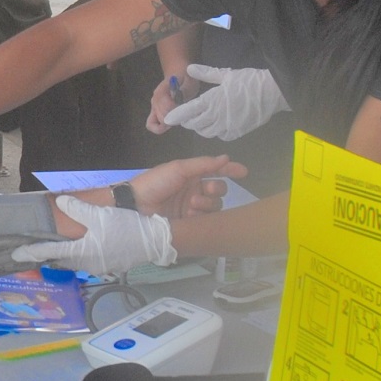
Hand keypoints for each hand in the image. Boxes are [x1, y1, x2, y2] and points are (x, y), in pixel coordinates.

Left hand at [14, 196, 176, 277]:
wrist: (153, 241)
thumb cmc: (125, 228)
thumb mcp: (100, 216)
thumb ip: (77, 209)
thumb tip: (60, 202)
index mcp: (80, 251)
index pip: (49, 252)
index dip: (32, 251)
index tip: (16, 253)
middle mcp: (86, 262)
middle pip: (60, 259)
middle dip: (46, 255)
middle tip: (31, 250)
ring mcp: (97, 266)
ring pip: (73, 261)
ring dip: (61, 255)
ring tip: (50, 250)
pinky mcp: (107, 264)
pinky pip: (85, 261)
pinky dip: (76, 255)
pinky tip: (77, 249)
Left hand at [125, 154, 245, 218]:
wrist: (137, 206)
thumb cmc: (156, 182)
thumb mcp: (179, 169)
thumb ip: (204, 164)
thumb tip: (226, 157)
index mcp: (192, 174)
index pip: (217, 171)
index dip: (231, 170)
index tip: (244, 172)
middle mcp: (195, 189)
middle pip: (219, 190)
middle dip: (216, 189)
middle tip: (203, 191)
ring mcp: (192, 207)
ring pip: (215, 206)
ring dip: (207, 204)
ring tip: (192, 205)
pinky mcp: (190, 222)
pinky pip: (206, 220)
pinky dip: (202, 216)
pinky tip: (191, 215)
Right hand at [145, 74, 183, 134]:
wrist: (178, 73)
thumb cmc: (186, 78)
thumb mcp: (190, 82)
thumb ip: (184, 92)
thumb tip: (178, 104)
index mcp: (162, 91)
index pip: (166, 107)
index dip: (176, 111)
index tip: (184, 109)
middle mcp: (155, 99)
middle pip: (162, 117)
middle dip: (174, 118)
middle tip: (183, 113)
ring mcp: (153, 106)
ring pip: (157, 122)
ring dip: (169, 122)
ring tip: (178, 115)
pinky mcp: (153, 112)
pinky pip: (151, 124)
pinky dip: (159, 127)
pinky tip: (170, 123)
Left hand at [161, 65, 288, 140]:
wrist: (272, 93)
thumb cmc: (248, 80)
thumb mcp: (226, 74)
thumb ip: (206, 73)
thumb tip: (189, 69)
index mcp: (212, 101)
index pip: (189, 111)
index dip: (177, 115)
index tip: (167, 118)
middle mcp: (217, 116)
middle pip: (194, 124)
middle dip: (187, 120)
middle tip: (186, 114)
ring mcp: (227, 126)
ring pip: (205, 132)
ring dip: (200, 126)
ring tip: (200, 118)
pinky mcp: (236, 132)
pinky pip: (220, 135)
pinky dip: (215, 130)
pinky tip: (216, 123)